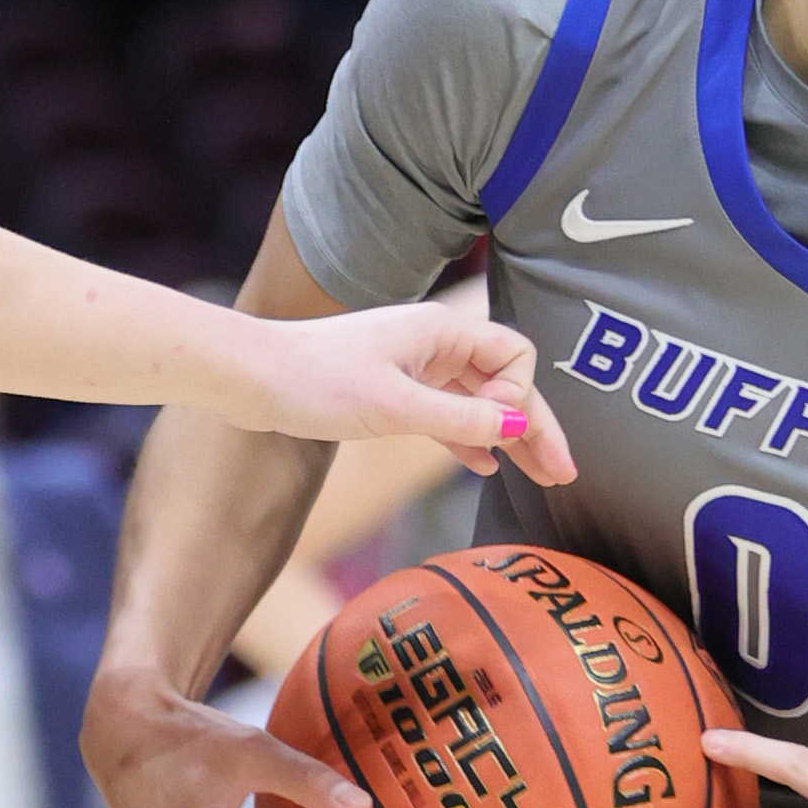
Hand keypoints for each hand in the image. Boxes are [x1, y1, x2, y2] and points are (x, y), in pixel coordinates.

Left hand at [233, 304, 576, 484]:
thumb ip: (462, 419)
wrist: (244, 377)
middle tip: (563, 471)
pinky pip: (447, 413)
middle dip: (536, 427)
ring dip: (508, 437)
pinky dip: (469, 437)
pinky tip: (483, 465)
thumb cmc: (313, 381)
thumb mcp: (395, 406)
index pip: (515, 357)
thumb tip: (519, 427)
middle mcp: (434, 344)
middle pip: (505, 384)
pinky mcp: (392, 391)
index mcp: (441, 332)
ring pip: (478, 402)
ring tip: (538, 475)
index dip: (517, 397)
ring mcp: (413, 367)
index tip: (496, 431)